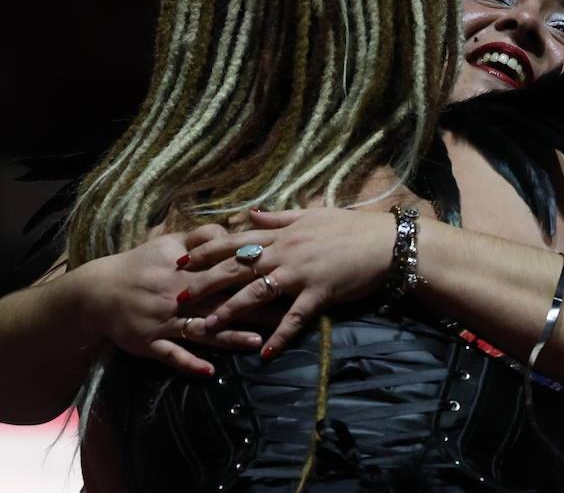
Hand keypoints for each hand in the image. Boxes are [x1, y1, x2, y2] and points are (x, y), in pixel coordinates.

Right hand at [82, 225, 263, 376]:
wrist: (97, 291)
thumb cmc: (140, 264)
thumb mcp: (169, 243)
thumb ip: (202, 237)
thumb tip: (232, 230)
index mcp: (184, 269)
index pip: (225, 270)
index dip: (253, 273)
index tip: (281, 276)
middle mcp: (176, 295)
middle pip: (221, 301)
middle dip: (252, 307)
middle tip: (284, 314)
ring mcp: (164, 321)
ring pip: (201, 330)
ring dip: (229, 337)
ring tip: (257, 342)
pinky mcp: (150, 343)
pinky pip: (172, 355)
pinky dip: (189, 363)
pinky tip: (210, 371)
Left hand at [177, 207, 397, 358]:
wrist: (384, 243)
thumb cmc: (349, 227)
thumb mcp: (311, 214)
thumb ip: (277, 216)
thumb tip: (248, 211)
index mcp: (282, 233)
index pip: (236, 241)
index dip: (206, 249)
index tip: (181, 258)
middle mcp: (285, 252)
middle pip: (237, 267)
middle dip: (205, 282)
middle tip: (178, 296)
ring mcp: (300, 274)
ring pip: (257, 293)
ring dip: (230, 310)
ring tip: (206, 326)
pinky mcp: (319, 294)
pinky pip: (294, 318)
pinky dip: (279, 336)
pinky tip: (264, 352)